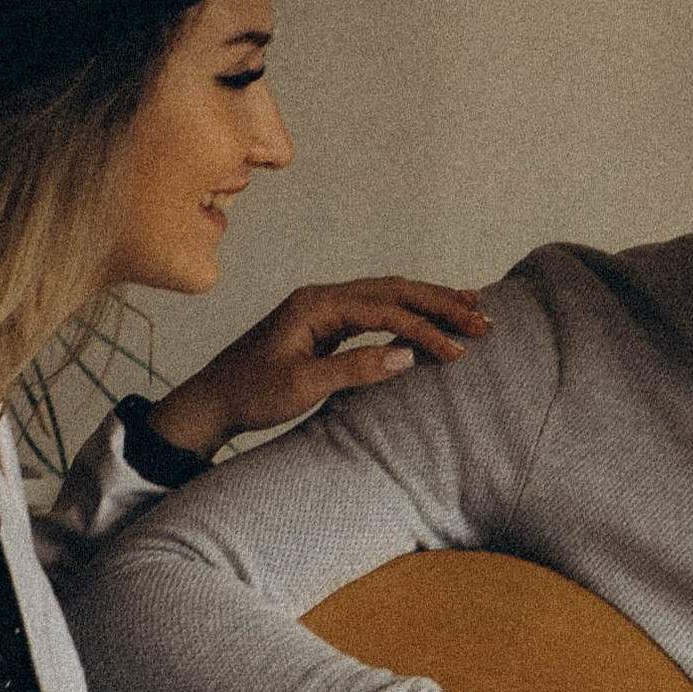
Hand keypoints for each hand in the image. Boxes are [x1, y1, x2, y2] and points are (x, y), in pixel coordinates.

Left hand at [148, 278, 491, 461]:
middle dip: (439, 302)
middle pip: (392, 289)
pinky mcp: (324, 324)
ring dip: (428, 302)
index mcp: (315, 305)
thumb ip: (354, 368)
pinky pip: (375, 310)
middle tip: (482, 318)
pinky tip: (428, 317)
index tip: (457, 350)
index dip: (424, 327)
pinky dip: (406, 313)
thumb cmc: (249, 395)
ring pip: (386, 295)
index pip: (384, 309)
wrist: (210, 402)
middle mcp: (321, 297)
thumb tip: (407, 354)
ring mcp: (323, 308)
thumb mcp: (301, 386)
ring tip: (470, 306)